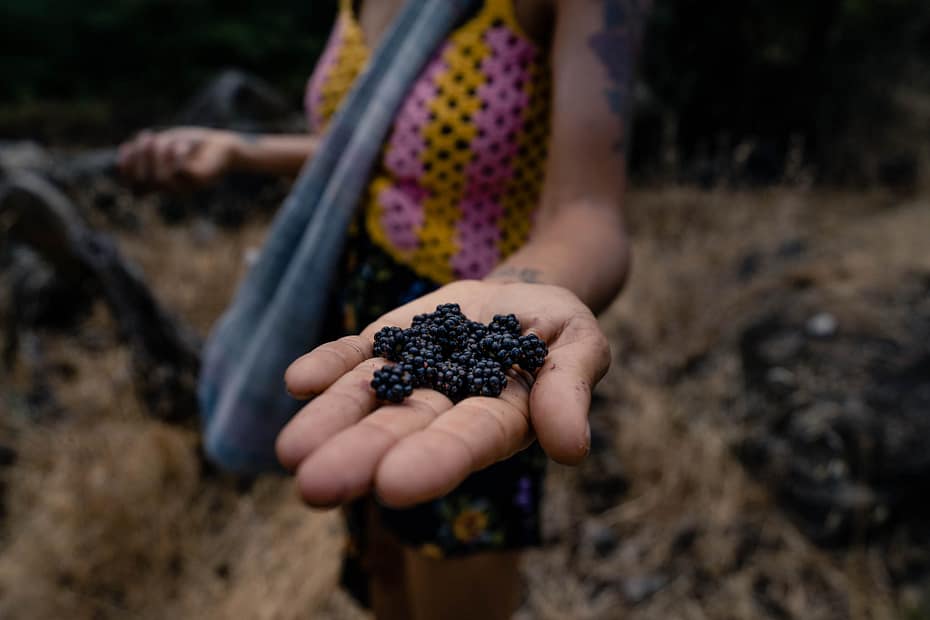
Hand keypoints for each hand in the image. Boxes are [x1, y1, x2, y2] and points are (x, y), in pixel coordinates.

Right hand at [117, 127, 242, 189]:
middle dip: (141, 157)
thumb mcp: (161, 146)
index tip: (128, 147)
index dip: (126, 171)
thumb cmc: (189, 145)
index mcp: (160, 184)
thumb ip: (142, 153)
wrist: (221, 145)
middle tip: (149, 136)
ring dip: (159, 153)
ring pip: (161, 178)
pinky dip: (178, 155)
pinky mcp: (200, 180)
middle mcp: (171, 189)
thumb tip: (119, 160)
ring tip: (166, 138)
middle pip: (145, 181)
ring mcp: (186, 187)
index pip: (135, 187)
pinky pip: (180, 171)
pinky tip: (183, 146)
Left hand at [276, 279, 610, 508]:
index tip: (393, 484)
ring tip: (291, 452)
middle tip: (315, 486)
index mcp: (497, 419)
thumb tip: (571, 449)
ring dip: (329, 424)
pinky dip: (328, 367)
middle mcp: (444, 409)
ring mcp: (409, 377)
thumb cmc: (558, 329)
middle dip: (360, 457)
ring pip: (366, 402)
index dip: (433, 461)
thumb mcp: (580, 346)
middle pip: (401, 432)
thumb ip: (569, 389)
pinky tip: (299, 380)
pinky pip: (354, 357)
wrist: (522, 297)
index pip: (466, 442)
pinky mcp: (386, 345)